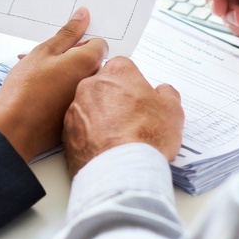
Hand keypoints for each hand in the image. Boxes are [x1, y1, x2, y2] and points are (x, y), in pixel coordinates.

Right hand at [0, 8, 107, 162]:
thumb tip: (84, 15)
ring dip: (64, 75)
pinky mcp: (75, 117)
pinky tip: (40, 94)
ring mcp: (85, 102)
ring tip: (38, 77)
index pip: (99, 44)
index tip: (62, 46)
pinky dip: (61, 93)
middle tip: (46, 60)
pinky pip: (72, 97)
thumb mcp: (45, 51)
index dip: (79, 42)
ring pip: (78, 79)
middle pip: (89, 62)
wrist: (14, 128)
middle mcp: (93, 83)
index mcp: (89, 63)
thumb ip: (68, 33)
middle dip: (71, 58)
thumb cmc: (27, 88)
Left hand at [62, 57, 183, 176]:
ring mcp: (76, 107)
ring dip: (99, 115)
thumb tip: (163, 92)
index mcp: (117, 73)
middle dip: (114, 97)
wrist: (120, 170)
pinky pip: (78, 126)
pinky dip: (88, 133)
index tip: (139, 98)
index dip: (132, 83)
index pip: (123, 67)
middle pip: (103, 84)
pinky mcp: (66, 130)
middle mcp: (92, 84)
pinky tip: (103, 147)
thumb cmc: (146, 137)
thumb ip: (167, 94)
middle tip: (129, 118)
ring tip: (116, 136)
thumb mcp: (172, 111)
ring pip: (88, 105)